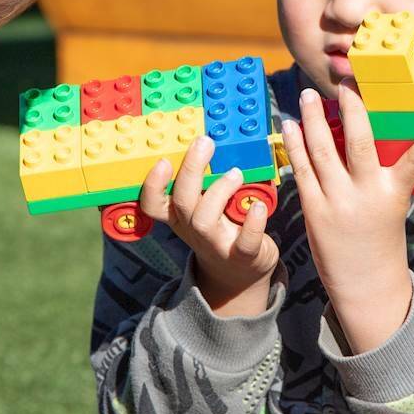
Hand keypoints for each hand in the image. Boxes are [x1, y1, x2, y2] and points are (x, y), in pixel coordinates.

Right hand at [139, 135, 278, 315]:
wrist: (239, 272)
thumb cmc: (221, 229)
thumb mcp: (204, 207)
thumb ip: (203, 181)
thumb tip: (208, 140)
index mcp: (180, 215)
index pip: (153, 203)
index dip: (153, 184)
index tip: (162, 159)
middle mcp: (193, 229)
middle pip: (182, 202)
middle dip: (190, 170)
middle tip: (204, 143)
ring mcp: (216, 243)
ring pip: (204, 220)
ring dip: (219, 191)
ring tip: (236, 173)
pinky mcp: (242, 255)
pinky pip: (245, 241)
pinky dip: (253, 223)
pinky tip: (260, 206)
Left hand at [281, 82, 413, 351]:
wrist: (365, 283)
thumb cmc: (382, 240)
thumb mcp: (394, 206)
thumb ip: (384, 174)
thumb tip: (367, 138)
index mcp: (393, 194)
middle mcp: (366, 195)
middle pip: (358, 144)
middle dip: (352, 110)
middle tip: (346, 84)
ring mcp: (337, 202)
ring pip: (322, 152)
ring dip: (313, 120)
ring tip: (307, 95)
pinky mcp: (314, 210)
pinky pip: (302, 170)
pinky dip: (296, 146)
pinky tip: (291, 126)